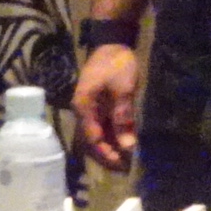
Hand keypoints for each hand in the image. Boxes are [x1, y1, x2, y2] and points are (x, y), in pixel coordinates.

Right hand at [75, 41, 141, 170]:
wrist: (111, 41)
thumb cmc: (116, 63)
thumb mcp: (123, 89)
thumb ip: (123, 117)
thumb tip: (127, 145)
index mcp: (84, 107)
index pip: (93, 139)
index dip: (107, 154)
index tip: (123, 165)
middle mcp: (82, 111)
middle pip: (91, 141)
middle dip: (106, 156)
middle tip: (124, 168)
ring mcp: (88, 108)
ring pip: (96, 135)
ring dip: (109, 148)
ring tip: (125, 161)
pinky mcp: (96, 105)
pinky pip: (101, 126)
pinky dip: (111, 137)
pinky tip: (123, 144)